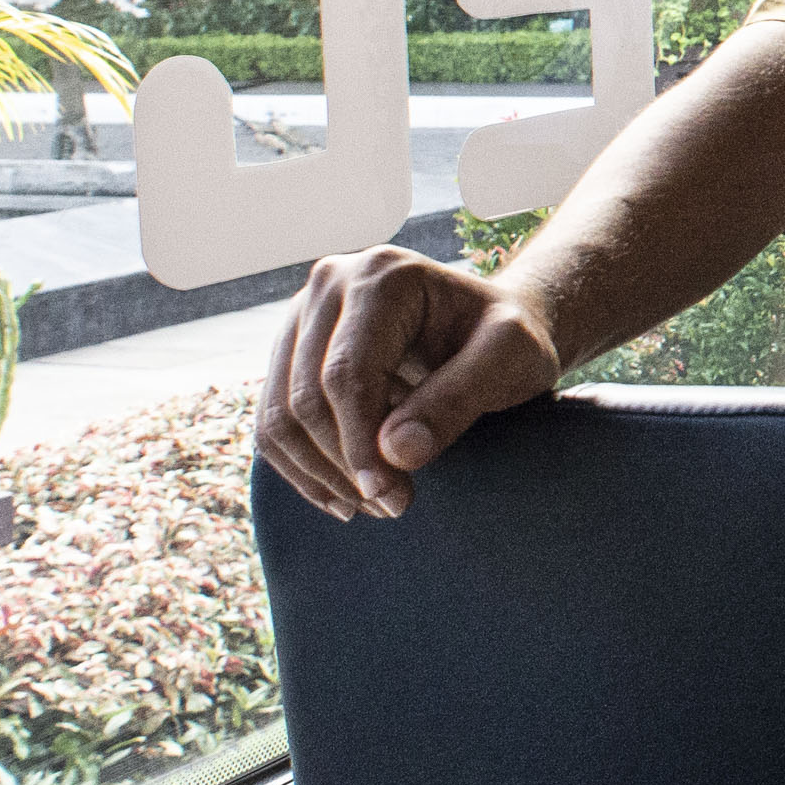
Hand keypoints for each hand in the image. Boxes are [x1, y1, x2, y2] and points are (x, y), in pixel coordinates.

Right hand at [257, 245, 563, 520]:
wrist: (495, 324)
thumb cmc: (511, 338)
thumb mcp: (512, 359)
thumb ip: (458, 398)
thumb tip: (396, 453)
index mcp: (385, 276)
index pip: (348, 374)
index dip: (361, 445)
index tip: (392, 498)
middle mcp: (331, 283)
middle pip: (305, 396)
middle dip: (343, 465)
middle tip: (393, 508)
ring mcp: (304, 314)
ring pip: (277, 412)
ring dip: (317, 474)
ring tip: (372, 506)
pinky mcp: (292, 347)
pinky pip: (272, 418)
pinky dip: (300, 465)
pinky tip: (343, 495)